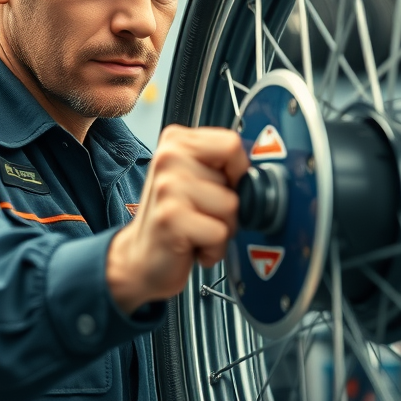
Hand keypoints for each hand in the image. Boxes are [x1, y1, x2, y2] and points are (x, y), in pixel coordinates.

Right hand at [107, 125, 248, 313]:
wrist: (142, 259)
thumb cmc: (175, 220)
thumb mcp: (196, 180)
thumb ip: (222, 166)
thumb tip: (258, 172)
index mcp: (177, 141)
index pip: (232, 143)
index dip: (238, 171)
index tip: (222, 187)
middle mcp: (168, 157)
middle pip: (235, 178)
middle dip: (229, 205)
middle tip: (201, 214)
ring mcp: (167, 187)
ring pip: (231, 206)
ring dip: (222, 228)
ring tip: (197, 229)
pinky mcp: (171, 217)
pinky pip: (220, 233)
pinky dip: (213, 248)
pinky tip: (193, 245)